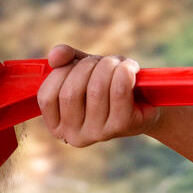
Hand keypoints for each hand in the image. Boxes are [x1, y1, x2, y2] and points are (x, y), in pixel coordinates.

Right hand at [36, 45, 159, 146]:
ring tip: (119, 64)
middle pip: (70, 92)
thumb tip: (55, 56)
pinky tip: (130, 68)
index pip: (47, 97)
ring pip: (96, 89)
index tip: (78, 64)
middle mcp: (75, 136)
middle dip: (88, 66)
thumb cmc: (108, 85)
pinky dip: (124, 71)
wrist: (145, 103)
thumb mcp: (82, 70)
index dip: (61, 73)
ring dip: (108, 65)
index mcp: (58, 125)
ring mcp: (98, 134)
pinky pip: (118, 90)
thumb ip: (65, 60)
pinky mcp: (121, 126)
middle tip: (104, 61)